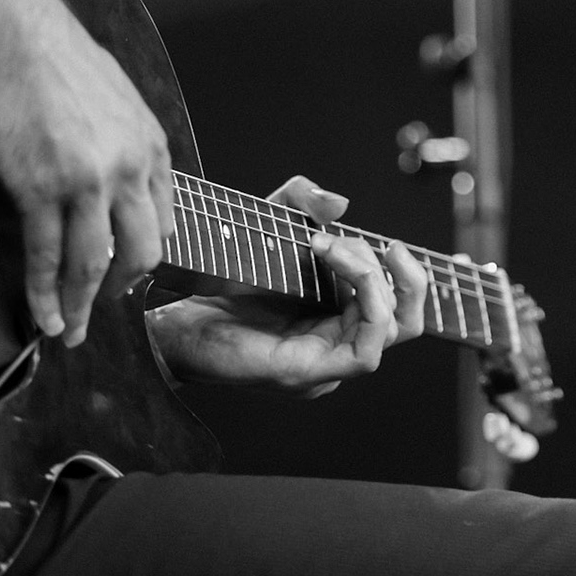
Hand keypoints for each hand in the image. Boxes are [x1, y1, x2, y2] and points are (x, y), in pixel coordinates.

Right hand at [0, 0, 174, 347]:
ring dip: (79, 306)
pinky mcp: (41, 188)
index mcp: (153, 149)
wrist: (16, 35)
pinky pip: (47, 256)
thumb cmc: (58, 61)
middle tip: (100, 309)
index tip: (126, 275)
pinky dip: (43, 293)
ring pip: (93, 265)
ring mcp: (89, 182)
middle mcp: (131, 169)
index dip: (143, 257)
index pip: (163, 221)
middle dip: (120, 290)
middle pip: (140, 252)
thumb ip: (127, 146)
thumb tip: (122, 180)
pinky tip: (41, 314)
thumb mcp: (119, 102)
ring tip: (68, 330)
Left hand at [147, 177, 428, 397]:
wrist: (169, 321)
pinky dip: (366, 300)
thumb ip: (298, 205)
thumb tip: (340, 203)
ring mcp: (326, 365)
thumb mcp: (265, 229)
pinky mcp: (311, 373)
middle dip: (400, 274)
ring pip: (391, 328)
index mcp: (333, 321)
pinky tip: (338, 266)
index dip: (405, 275)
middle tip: (373, 244)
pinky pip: (367, 348)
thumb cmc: (214, 285)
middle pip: (406, 320)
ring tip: (333, 246)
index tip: (385, 241)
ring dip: (372, 277)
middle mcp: (335, 346)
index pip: (395, 304)